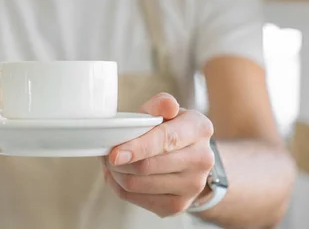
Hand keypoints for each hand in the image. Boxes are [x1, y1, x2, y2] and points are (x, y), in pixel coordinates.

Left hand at [102, 93, 214, 216]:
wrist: (190, 157)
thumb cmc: (170, 129)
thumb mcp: (165, 111)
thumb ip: (161, 104)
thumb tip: (168, 105)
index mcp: (199, 128)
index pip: (166, 140)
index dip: (138, 148)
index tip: (114, 154)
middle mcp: (202, 159)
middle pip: (148, 166)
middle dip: (119, 162)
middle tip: (106, 153)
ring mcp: (193, 186)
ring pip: (139, 185)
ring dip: (117, 175)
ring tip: (112, 163)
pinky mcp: (179, 205)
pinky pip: (138, 200)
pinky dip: (121, 188)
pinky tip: (120, 176)